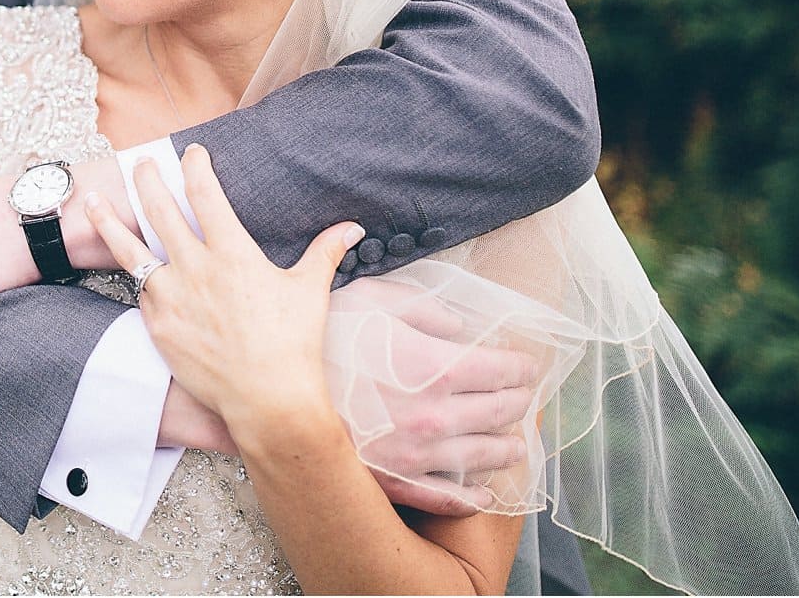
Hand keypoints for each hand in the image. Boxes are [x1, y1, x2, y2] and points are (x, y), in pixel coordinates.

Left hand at [85, 144, 365, 453]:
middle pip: (159, 210)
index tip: (192, 153)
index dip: (196, 168)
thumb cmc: (292, 344)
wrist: (267, 400)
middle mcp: (195, 268)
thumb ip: (325, 251)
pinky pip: (139, 292)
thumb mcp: (310, 291)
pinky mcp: (157, 325)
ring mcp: (170, 297)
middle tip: (140, 163)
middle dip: (147, 180)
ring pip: (129, 249)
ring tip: (93, 199)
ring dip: (109, 221)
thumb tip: (352, 227)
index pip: (206, 195)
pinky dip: (131, 275)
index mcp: (232, 253)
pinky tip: (123, 264)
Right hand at [328, 277, 537, 515]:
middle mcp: (436, 415)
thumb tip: (457, 325)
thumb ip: (422, 306)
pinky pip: (444, 498)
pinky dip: (470, 499)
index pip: (499, 370)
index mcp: (435, 366)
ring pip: (480, 458)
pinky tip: (483, 496)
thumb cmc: (319, 337)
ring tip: (515, 447)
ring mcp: (416, 454)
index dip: (520, 367)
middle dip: (517, 404)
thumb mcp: (370, 298)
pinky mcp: (394, 482)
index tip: (527, 367)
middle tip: (524, 399)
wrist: (271, 390)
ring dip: (505, 451)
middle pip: (497, 413)